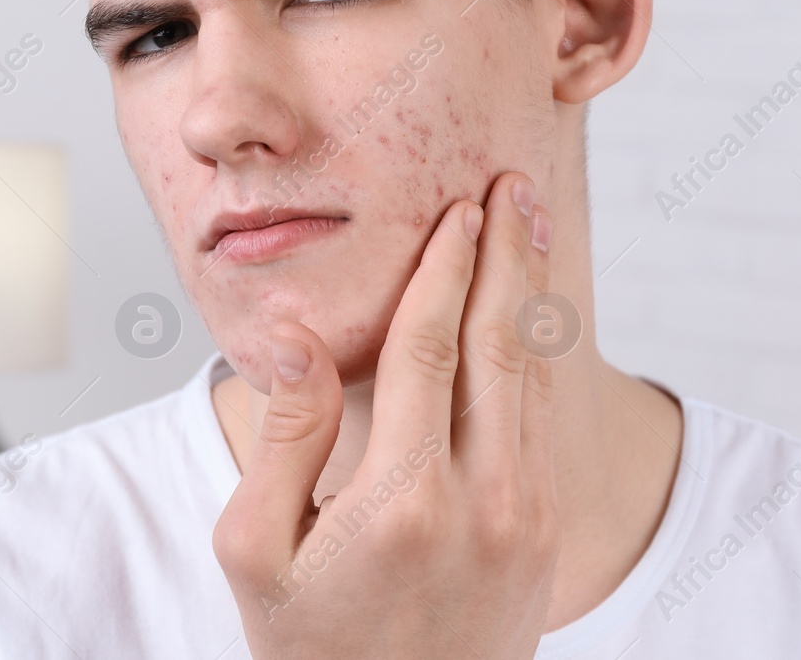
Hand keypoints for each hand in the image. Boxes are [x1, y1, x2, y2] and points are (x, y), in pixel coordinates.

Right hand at [213, 172, 558, 658]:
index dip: (446, 269)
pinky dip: (536, 356)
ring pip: (533, 380)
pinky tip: (528, 317)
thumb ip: (284, 437)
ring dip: (531, 296)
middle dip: (508, 256)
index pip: (432, 349)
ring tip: (529, 229)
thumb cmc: (307, 647)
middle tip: (513, 186)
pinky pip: (542, 424)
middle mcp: (482, 503)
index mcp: (402, 499)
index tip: (457, 210)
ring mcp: (526, 522)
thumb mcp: (256, 550)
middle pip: (502, 345)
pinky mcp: (545, 538)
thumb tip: (297, 337)